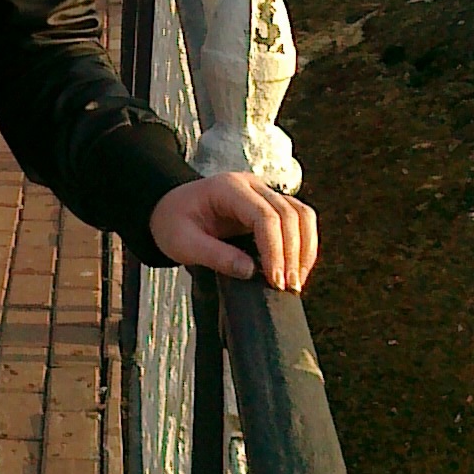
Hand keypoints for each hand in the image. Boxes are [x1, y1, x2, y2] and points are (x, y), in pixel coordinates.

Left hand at [148, 173, 318, 292]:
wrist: (168, 210)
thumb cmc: (172, 222)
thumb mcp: (182, 242)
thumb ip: (215, 256)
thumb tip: (251, 272)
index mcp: (228, 188)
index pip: (264, 215)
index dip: (275, 250)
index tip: (275, 281)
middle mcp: (251, 186)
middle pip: (290, 214)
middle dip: (293, 253)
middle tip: (288, 288)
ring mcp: (263, 194)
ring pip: (302, 215)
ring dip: (305, 249)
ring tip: (295, 282)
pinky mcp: (270, 208)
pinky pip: (298, 221)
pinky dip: (303, 245)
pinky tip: (295, 270)